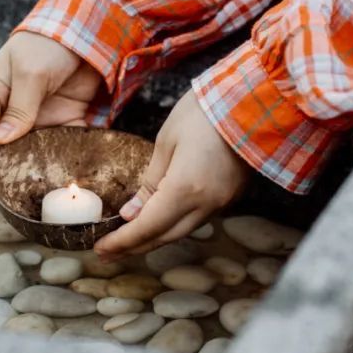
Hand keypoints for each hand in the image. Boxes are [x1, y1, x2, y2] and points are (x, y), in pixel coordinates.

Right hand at [0, 31, 103, 179]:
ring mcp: (40, 116)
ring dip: (35, 166)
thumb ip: (20, 107)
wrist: (88, 30)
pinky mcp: (67, 119)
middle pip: (2, 143)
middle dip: (3, 165)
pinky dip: (66, 157)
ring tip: (38, 186)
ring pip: (32, 148)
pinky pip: (63, 144)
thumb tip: (1, 141)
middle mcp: (13, 107)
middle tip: (7, 187)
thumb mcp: (30, 72)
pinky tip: (68, 173)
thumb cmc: (48, 44)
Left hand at [94, 89, 249, 257]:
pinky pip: (197, 219)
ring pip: (182, 231)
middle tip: (108, 251)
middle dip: (134, 246)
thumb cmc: (205, 111)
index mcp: (185, 189)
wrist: (252, 101)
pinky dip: (174, 224)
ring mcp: (222, 202)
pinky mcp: (231, 195)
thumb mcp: (166, 141)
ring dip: (155, 237)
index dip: (122, 242)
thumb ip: (149, 181)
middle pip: (165, 237)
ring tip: (129, 239)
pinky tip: (160, 220)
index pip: (147, 227)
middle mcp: (206, 204)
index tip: (101, 248)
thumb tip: (131, 212)